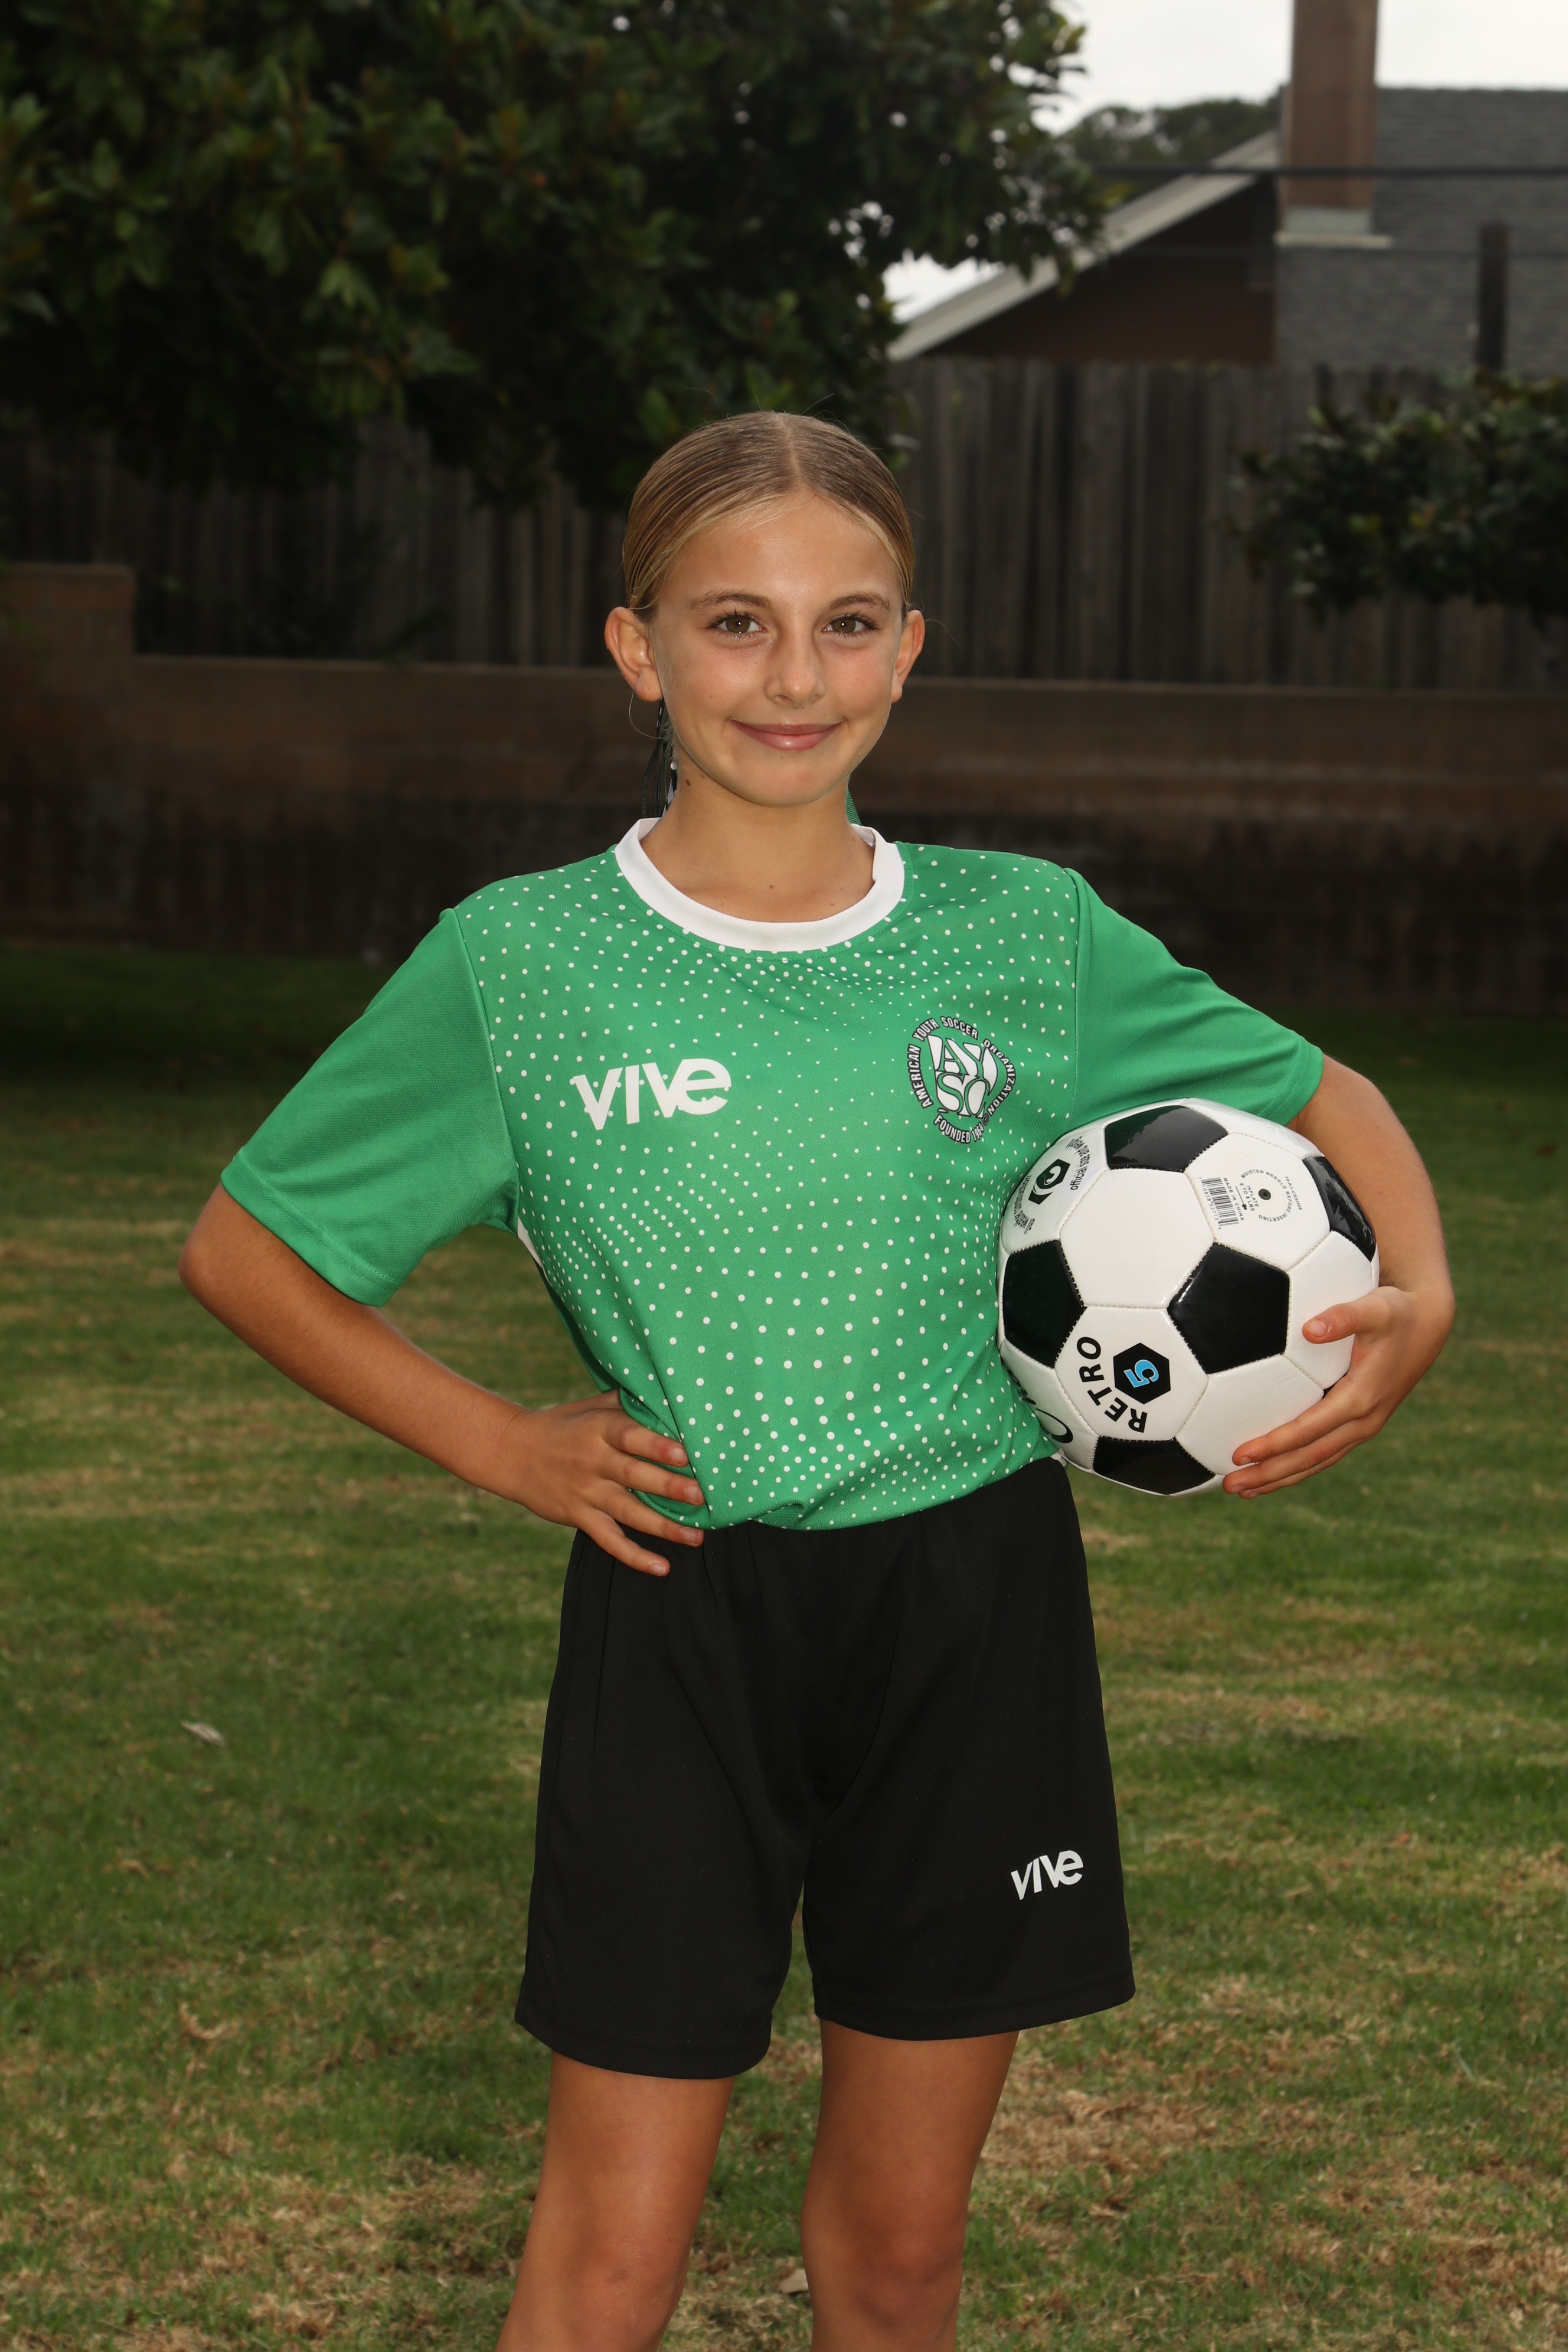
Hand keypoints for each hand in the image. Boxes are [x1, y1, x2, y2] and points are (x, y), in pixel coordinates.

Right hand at [497, 1390, 704, 1573]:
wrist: (512, 1453)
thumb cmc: (564, 1425)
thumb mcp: (592, 1407)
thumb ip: (628, 1403)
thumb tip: (672, 1394)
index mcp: (598, 1429)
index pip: (629, 1436)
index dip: (655, 1445)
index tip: (684, 1453)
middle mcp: (592, 1461)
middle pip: (634, 1475)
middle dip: (668, 1487)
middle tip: (700, 1495)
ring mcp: (585, 1492)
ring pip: (627, 1512)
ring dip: (663, 1526)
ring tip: (696, 1535)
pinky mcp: (578, 1517)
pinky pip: (609, 1541)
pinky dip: (634, 1556)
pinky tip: (662, 1567)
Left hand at [1223, 1283, 1453, 1497]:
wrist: (1427, 1325)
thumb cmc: (1396, 1312)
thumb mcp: (1376, 1308)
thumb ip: (1343, 1316)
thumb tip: (1310, 1327)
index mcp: (1361, 1399)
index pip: (1308, 1430)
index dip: (1274, 1444)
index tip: (1240, 1454)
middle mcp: (1364, 1421)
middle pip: (1309, 1457)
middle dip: (1269, 1474)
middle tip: (1229, 1485)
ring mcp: (1364, 1427)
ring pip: (1316, 1462)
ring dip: (1279, 1478)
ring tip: (1241, 1491)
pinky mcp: (1360, 1425)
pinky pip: (1324, 1453)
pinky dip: (1296, 1467)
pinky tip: (1269, 1473)